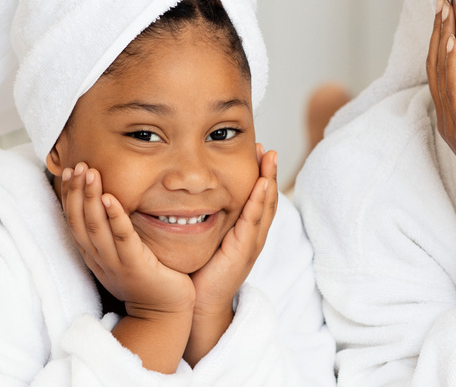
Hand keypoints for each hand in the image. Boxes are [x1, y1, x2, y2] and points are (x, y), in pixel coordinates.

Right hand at [61, 162, 195, 318]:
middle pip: (80, 221)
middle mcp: (100, 259)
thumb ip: (116, 233)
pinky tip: (110, 198)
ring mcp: (116, 263)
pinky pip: (122, 238)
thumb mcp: (124, 254)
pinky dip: (115, 217)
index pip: (75, 221)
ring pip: (96, 227)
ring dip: (90, 198)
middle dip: (76, 191)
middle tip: (77, 165)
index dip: (70, 196)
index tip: (69, 172)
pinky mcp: (136, 266)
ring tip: (89, 173)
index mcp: (95, 255)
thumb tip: (113, 204)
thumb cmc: (149, 279)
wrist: (164, 313)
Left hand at [189, 144, 277, 314]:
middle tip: (268, 149)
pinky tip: (261, 184)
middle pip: (267, 198)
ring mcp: (251, 243)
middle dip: (269, 172)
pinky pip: (254, 221)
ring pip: (265, 206)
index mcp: (244, 234)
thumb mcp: (202, 240)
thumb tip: (185, 196)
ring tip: (270, 157)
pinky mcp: (244, 251)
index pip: (256, 199)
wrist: (198, 305)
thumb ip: (201, 220)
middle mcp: (252, 236)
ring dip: (269, 180)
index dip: (260, 176)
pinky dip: (259, 200)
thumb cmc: (197, 274)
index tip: (257, 153)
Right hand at [427, 0, 455, 225]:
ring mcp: (455, 127)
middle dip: (439, 30)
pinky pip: (452, 91)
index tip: (453, 11)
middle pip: (437, 65)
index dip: (447, 39)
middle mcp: (452, 120)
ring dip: (441, 38)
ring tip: (444, 9)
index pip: (448, 70)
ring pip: (440, 73)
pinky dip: (451, 64)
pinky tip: (455, 40)